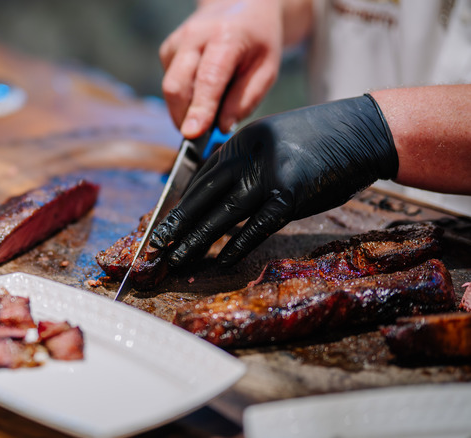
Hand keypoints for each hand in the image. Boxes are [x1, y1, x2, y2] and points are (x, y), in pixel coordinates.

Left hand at [150, 94, 398, 266]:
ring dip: (196, 239)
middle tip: (156, 243)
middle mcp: (250, 155)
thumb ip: (247, 163)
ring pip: (222, 213)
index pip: (203, 176)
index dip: (183, 202)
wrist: (364, 131)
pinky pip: (255, 227)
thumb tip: (218, 195)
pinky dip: (236, 246)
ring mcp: (270, 175)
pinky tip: (219, 260)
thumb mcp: (274, 141)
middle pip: (204, 194)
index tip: (168, 221)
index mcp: (242, 140)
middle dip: (178, 222)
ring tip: (176, 258)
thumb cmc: (320, 141)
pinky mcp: (291, 195)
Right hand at [159, 0, 283, 136]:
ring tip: (208, 104)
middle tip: (200, 134)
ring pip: (170, 87)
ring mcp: (177, 41)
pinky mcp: (167, 49)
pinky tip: (200, 86)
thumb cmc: (258, 39)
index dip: (199, 110)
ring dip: (184, 107)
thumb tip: (222, 126)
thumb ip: (245, 99)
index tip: (192, 134)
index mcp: (225, 36)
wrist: (242, 6)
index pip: (207, 80)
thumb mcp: (267, 69)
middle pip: (176, 86)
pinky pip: (170, 82)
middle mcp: (195, 35)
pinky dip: (183, 94)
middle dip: (183, 116)